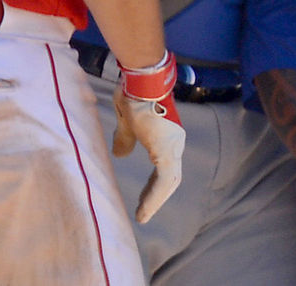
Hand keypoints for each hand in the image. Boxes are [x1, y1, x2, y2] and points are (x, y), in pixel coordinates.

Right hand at [112, 52, 185, 221]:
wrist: (140, 81)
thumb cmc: (134, 94)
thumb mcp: (127, 122)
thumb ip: (126, 139)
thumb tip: (121, 154)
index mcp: (166, 135)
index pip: (164, 167)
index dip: (155, 184)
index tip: (143, 198)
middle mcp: (174, 141)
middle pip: (169, 176)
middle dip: (155, 194)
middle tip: (142, 209)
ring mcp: (173, 145)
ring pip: (169, 181)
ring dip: (155, 199)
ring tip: (142, 215)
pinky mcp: (167, 150)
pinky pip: (165, 180)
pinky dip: (155, 196)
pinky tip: (145, 209)